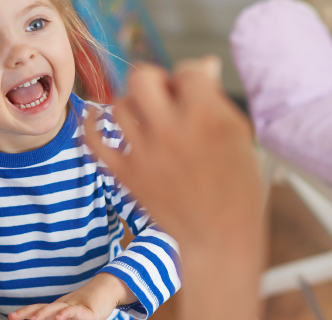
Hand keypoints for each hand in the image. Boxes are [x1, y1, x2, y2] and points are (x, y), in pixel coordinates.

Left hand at [9, 273, 131, 319]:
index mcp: (56, 312)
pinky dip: (64, 313)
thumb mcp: (69, 317)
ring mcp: (71, 307)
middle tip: (12, 317)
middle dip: (25, 313)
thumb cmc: (88, 305)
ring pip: (53, 309)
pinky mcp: (84, 309)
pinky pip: (72, 310)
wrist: (106, 291)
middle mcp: (60, 308)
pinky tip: (59, 318)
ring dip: (41, 314)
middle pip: (40, 308)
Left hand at [82, 56, 264, 252]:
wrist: (220, 239)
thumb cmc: (238, 190)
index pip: (188, 71)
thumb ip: (217, 100)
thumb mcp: (240, 136)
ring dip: (133, 104)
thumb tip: (203, 68)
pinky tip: (96, 117)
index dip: (193, 77)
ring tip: (147, 117)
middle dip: (156, 80)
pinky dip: (91, 125)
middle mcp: (171, 130)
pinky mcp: (126, 174)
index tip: (196, 90)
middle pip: (143, 77)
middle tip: (167, 97)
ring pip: (120, 104)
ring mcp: (145, 153)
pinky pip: (94, 139)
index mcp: (206, 117)